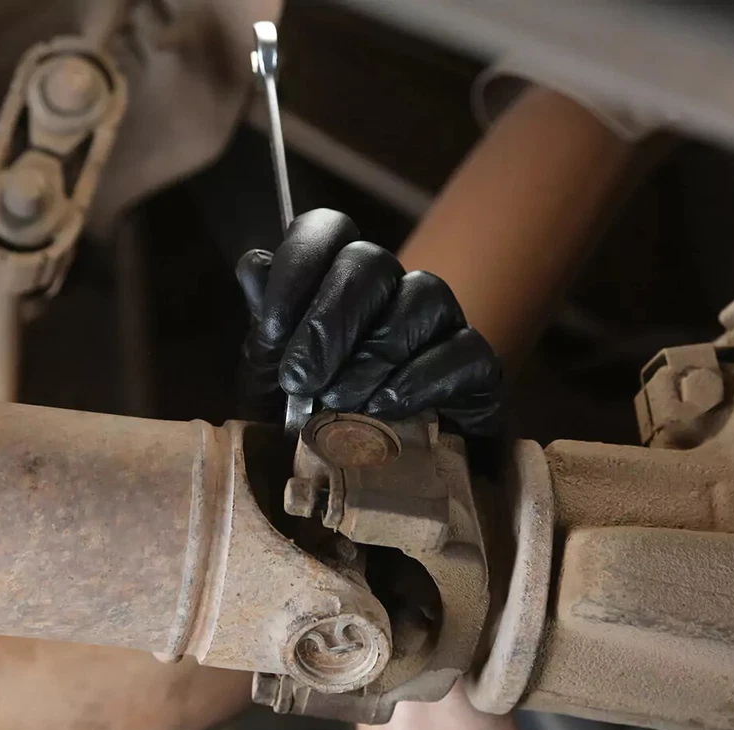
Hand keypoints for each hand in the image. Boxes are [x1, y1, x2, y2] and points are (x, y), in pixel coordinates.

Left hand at [236, 209, 500, 434]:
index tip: (271, 330)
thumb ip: (266, 331)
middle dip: (329, 320)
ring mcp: (441, 324)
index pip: (328, 229)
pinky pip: (462, 350)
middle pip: (370, 261)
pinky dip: (418, 379)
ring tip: (340, 402)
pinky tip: (383, 409)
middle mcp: (393, 290)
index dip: (297, 266)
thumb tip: (255, 264)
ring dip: (373, 353)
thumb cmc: (314, 430)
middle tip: (301, 379)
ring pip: (422, 296)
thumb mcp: (271, 388)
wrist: (367, 497)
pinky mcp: (477, 367)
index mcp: (340, 282)